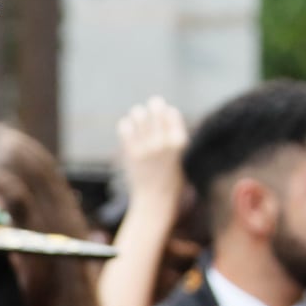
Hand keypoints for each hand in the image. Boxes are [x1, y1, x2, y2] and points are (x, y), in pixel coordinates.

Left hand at [116, 96, 187, 215]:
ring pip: (139, 114)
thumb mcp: (180, 156)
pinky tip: (129, 130)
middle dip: (154, 106)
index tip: (165, 115)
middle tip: (152, 107)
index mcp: (180, 142)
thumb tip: (166, 113)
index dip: (167, 112)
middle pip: (157, 108)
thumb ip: (173, 137)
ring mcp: (146, 146)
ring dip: (138, 114)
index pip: (172, 113)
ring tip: (138, 118)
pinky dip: (126, 125)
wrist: (155, 200)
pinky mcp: (131, 153)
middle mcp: (164, 142)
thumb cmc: (170, 179)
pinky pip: (125, 127)